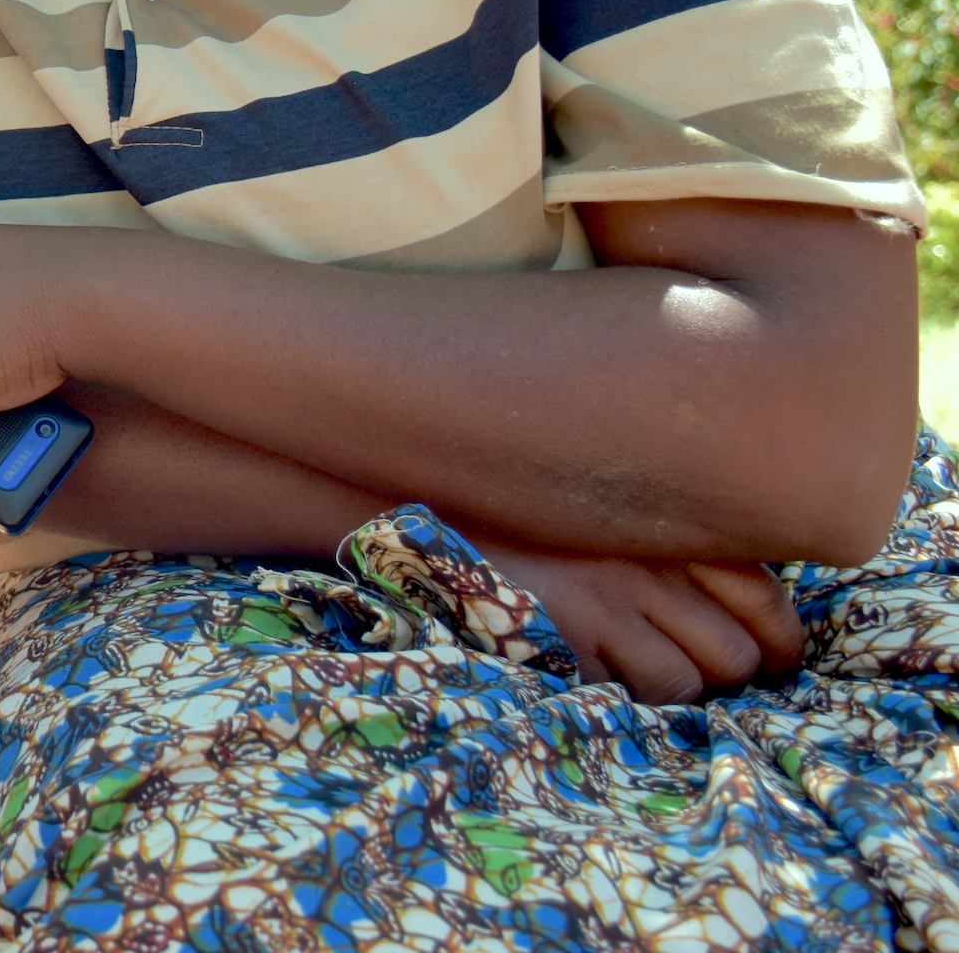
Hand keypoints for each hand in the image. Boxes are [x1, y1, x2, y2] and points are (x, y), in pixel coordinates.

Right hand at [466, 528, 803, 704]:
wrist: (425, 503)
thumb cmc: (528, 519)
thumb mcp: (611, 515)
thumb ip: (675, 552)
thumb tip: (749, 625)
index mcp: (668, 525)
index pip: (766, 600)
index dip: (778, 644)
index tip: (766, 659)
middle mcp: (647, 561)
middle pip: (736, 656)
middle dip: (719, 677)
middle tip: (687, 670)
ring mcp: (603, 601)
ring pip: (686, 685)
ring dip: (665, 692)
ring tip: (630, 671)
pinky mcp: (563, 639)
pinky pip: (626, 699)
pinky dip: (615, 700)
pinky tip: (589, 674)